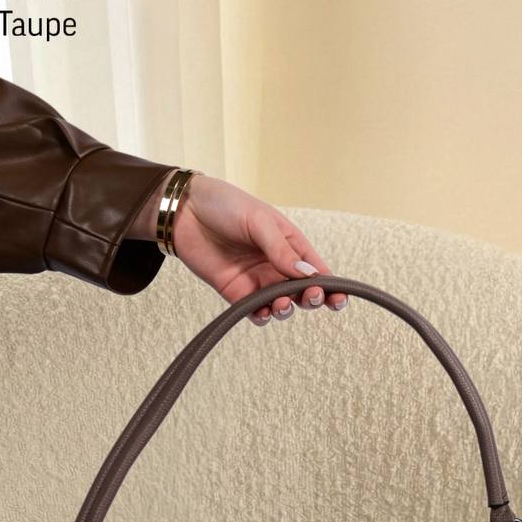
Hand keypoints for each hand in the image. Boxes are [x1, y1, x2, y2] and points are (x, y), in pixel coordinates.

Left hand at [129, 171, 347, 324]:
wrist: (185, 211)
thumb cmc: (225, 205)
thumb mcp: (258, 221)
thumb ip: (281, 250)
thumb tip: (309, 275)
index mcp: (289, 243)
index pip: (316, 269)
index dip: (329, 286)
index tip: (337, 299)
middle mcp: (276, 264)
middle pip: (302, 291)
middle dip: (310, 298)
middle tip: (308, 297)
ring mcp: (257, 280)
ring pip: (281, 304)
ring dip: (286, 308)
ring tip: (281, 303)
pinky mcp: (236, 292)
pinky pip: (255, 311)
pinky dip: (262, 316)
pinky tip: (263, 312)